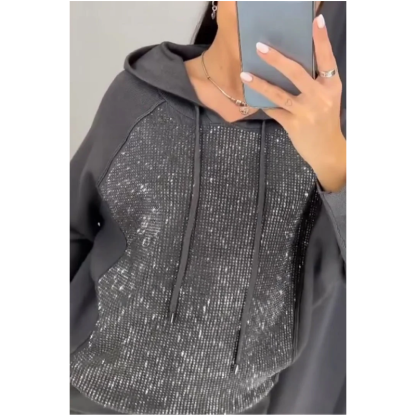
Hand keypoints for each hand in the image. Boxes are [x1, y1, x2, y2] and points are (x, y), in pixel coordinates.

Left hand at [240, 14, 345, 192]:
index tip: (314, 21)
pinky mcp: (294, 125)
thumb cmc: (325, 121)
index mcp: (332, 86)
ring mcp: (306, 112)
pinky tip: (251, 96)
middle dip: (277, 59)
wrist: (327, 151)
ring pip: (279, 94)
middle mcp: (320, 97)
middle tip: (260, 47)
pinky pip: (274, 110)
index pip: (327, 58)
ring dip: (260, 83)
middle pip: (297, 73)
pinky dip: (263, 103)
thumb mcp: (327, 98)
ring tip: (245, 74)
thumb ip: (314, 82)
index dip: (321, 40)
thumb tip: (288, 64)